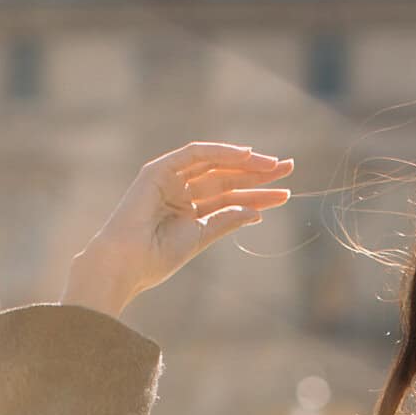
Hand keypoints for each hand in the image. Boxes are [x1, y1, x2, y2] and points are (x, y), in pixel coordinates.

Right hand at [66, 139, 294, 307]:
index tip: (285, 194)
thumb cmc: (157, 258)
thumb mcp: (200, 238)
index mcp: (189, 212)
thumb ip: (225, 221)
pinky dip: (219, 151)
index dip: (258, 195)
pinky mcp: (159, 170)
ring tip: (274, 165)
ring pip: (215, 165)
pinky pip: (195, 154)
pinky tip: (245, 155)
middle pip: (226, 178)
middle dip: (257, 175)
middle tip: (288, 170)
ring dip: (244, 163)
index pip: (230, 198)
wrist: (127, 263)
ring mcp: (170, 179)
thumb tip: (256, 213)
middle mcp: (181, 192)